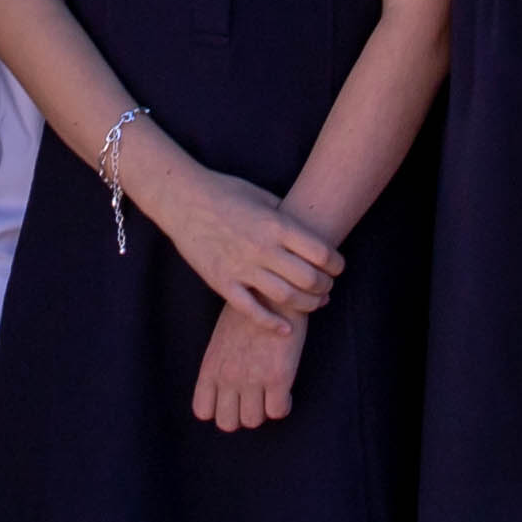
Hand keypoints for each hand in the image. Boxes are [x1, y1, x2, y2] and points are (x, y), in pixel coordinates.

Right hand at [149, 169, 342, 326]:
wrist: (183, 200)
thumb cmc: (226, 193)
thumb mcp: (264, 196)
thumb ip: (287, 216)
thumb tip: (310, 230)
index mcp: (277, 225)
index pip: (321, 252)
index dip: (336, 264)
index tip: (337, 267)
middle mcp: (263, 248)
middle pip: (309, 279)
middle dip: (325, 287)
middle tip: (328, 287)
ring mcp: (242, 268)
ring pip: (287, 298)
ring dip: (308, 305)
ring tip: (315, 303)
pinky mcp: (223, 282)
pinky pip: (251, 311)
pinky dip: (272, 324)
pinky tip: (286, 329)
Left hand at [190, 308, 303, 433]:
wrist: (273, 291)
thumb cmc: (249, 311)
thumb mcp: (222, 338)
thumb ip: (221, 363)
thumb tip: (229, 386)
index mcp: (211, 366)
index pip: (203, 411)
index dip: (220, 409)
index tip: (233, 399)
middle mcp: (227, 376)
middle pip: (228, 423)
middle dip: (242, 414)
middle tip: (254, 399)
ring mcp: (252, 378)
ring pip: (253, 421)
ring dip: (263, 410)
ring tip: (270, 395)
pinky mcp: (278, 376)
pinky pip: (277, 412)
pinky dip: (283, 405)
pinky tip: (285, 391)